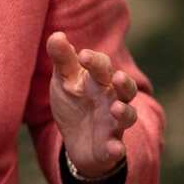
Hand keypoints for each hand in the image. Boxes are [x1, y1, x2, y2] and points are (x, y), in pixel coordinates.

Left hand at [46, 31, 138, 177]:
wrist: (76, 139)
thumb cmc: (73, 101)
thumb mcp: (64, 79)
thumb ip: (62, 59)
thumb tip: (56, 35)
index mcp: (99, 81)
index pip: (102, 67)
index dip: (94, 61)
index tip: (82, 56)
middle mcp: (111, 100)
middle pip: (125, 88)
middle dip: (123, 83)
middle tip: (116, 77)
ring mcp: (113, 124)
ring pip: (127, 117)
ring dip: (124, 113)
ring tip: (116, 109)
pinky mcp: (110, 147)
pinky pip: (117, 149)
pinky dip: (116, 149)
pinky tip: (115, 149)